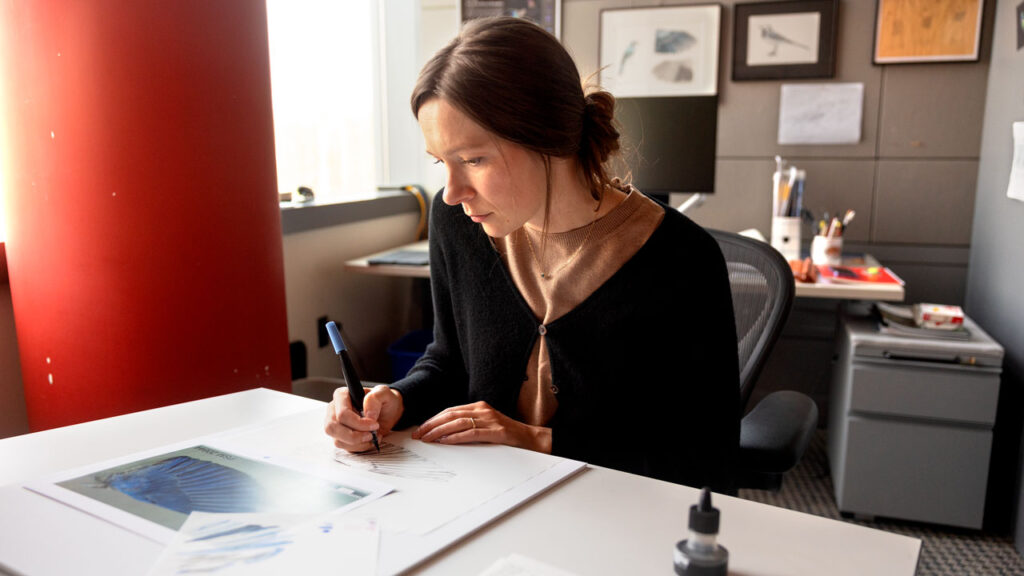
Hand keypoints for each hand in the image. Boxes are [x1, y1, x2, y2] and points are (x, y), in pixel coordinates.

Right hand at [324, 385, 403, 452]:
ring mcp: (335, 424)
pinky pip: (344, 447)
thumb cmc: (383, 401)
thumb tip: (368, 414)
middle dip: (355, 436)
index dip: (357, 422)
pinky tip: (369, 440)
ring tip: (372, 436)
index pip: (342, 413)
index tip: (373, 424)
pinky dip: (359, 447)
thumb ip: (375, 398)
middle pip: (333, 428)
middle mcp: (334, 410)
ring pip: (338, 440)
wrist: (387, 413)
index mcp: (341, 395)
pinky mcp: (340, 436)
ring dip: (358, 443)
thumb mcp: (384, 393)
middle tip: (371, 435)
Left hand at [412, 401, 551, 453]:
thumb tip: (445, 436)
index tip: (421, 429)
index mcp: (480, 407)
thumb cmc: (508, 436)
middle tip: (418, 434)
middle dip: (432, 425)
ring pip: (458, 422)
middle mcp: (483, 410)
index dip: (434, 419)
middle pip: (451, 415)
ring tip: (427, 438)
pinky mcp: (496, 432)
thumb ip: (470, 426)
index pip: (450, 411)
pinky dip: (455, 437)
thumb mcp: (487, 426)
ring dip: (439, 431)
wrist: (532, 440)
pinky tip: (445, 441)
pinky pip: (471, 433)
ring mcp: (490, 420)